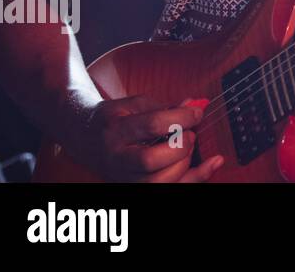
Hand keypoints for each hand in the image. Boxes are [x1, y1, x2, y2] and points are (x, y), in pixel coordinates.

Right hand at [69, 95, 223, 181]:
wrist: (82, 136)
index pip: (152, 125)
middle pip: (151, 160)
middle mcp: (117, 157)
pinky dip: (194, 178)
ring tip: (188, 148)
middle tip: (190, 135)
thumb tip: (196, 106)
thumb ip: (164, 107)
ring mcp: (122, 177)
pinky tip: (212, 164)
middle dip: (180, 146)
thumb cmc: (113, 119)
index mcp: (116, 129)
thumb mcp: (134, 104)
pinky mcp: (132, 187)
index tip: (197, 113)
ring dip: (184, 164)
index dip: (181, 118)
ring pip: (157, 182)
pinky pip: (168, 190)